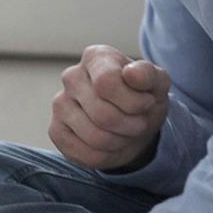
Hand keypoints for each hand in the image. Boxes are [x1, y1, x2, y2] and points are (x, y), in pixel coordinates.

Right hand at [49, 45, 169, 170]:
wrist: (132, 122)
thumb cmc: (143, 97)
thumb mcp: (157, 84)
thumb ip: (148, 75)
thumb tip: (131, 73)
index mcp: (96, 57)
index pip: (107, 82)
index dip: (133, 102)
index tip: (146, 102)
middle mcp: (71, 77)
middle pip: (102, 115)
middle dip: (130, 126)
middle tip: (138, 123)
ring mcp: (60, 104)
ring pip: (95, 137)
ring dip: (120, 141)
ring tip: (125, 133)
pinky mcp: (55, 130)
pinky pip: (85, 153)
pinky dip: (106, 155)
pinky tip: (110, 144)